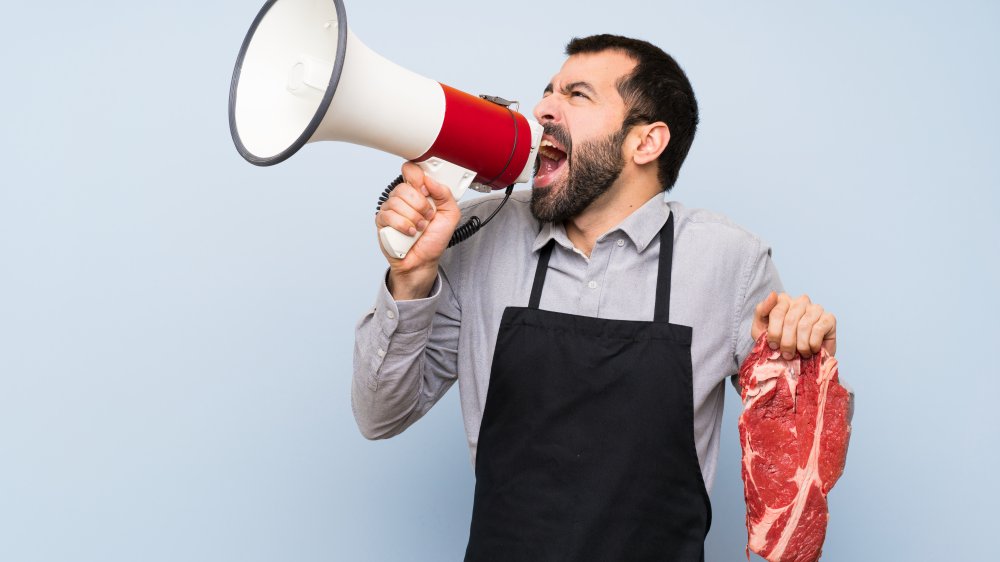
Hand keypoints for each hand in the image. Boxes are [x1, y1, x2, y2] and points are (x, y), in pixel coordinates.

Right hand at [376, 162, 460, 299]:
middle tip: (427, 217)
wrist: (424, 261)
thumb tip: (429, 180)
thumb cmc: (434, 238)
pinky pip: (388, 215)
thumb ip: (444, 193)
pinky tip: (409, 233)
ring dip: (413, 218)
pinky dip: (403, 225)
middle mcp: (403, 198)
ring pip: (396, 201)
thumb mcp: (451, 214)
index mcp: (419, 191)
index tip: (426, 191)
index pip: (411, 170)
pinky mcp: (382, 221)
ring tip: (419, 228)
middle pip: (404, 187)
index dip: (418, 178)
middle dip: (420, 205)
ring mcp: (391, 209)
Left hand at [752, 292, 836, 358]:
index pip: (777, 312)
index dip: (774, 333)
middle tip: (787, 354)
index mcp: (783, 300)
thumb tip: (773, 294)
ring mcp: (816, 308)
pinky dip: (813, 344)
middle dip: (786, 342)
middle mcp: (801, 301)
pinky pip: (818, 330)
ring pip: (804, 326)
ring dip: (800, 345)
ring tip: (799, 354)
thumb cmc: (777, 343)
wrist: (797, 361)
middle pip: (790, 320)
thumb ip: (761, 310)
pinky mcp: (829, 318)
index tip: (773, 346)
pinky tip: (811, 350)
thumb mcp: (760, 328)